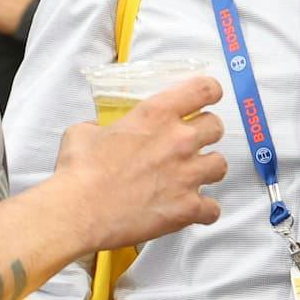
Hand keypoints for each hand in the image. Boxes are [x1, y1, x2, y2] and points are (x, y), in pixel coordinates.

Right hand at [53, 78, 225, 249]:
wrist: (79, 210)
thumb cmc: (79, 171)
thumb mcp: (85, 132)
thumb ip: (103, 126)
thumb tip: (102, 132)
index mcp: (156, 114)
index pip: (204, 89)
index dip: (208, 92)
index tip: (206, 98)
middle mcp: (178, 140)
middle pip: (216, 126)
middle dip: (205, 132)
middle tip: (190, 141)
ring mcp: (187, 175)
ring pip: (220, 165)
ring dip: (207, 168)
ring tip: (192, 175)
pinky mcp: (187, 208)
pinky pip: (213, 209)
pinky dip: (204, 210)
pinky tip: (190, 209)